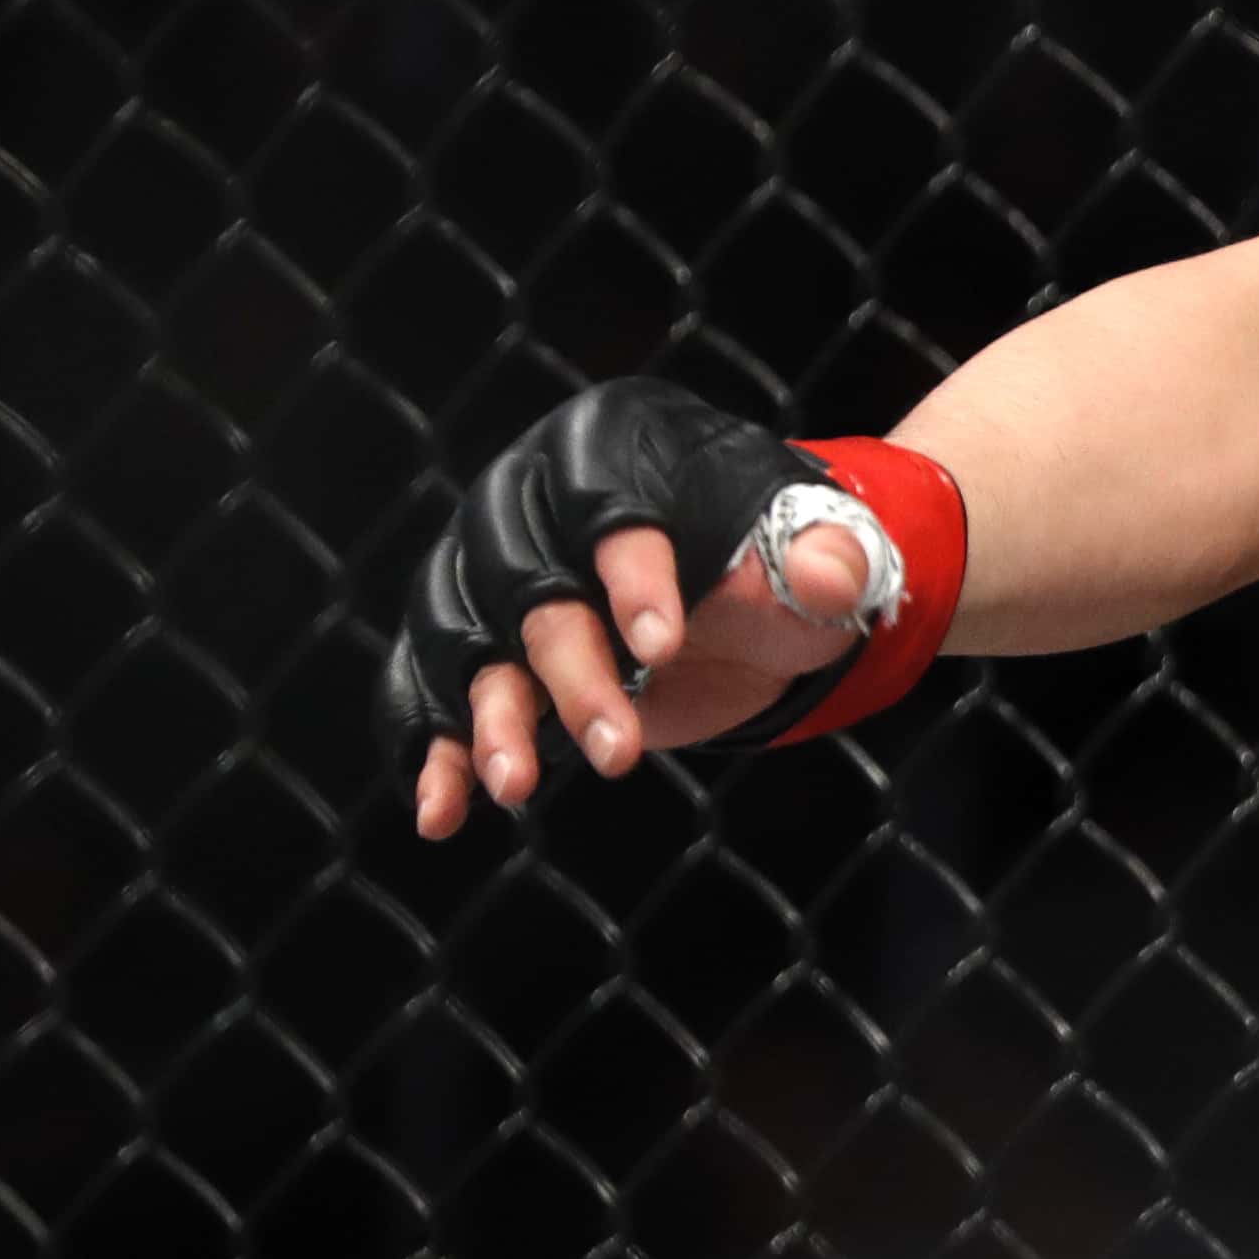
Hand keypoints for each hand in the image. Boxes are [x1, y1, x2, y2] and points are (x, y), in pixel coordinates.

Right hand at [411, 515, 872, 839]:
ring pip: (466, 642)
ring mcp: (492, 571)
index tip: (665, 647)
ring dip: (488, 719)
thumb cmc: (776, 558)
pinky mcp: (480, 642)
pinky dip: (435, 749)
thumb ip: (826, 560)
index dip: (629, 577)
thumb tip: (825, 575)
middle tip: (617, 751)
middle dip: (566, 670)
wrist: (743, 599)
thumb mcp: (817, 555)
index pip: (608, 508)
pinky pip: (432, 689)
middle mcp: (532, 497)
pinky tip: (442, 811)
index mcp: (616, 448)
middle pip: (527, 584)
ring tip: (518, 788)